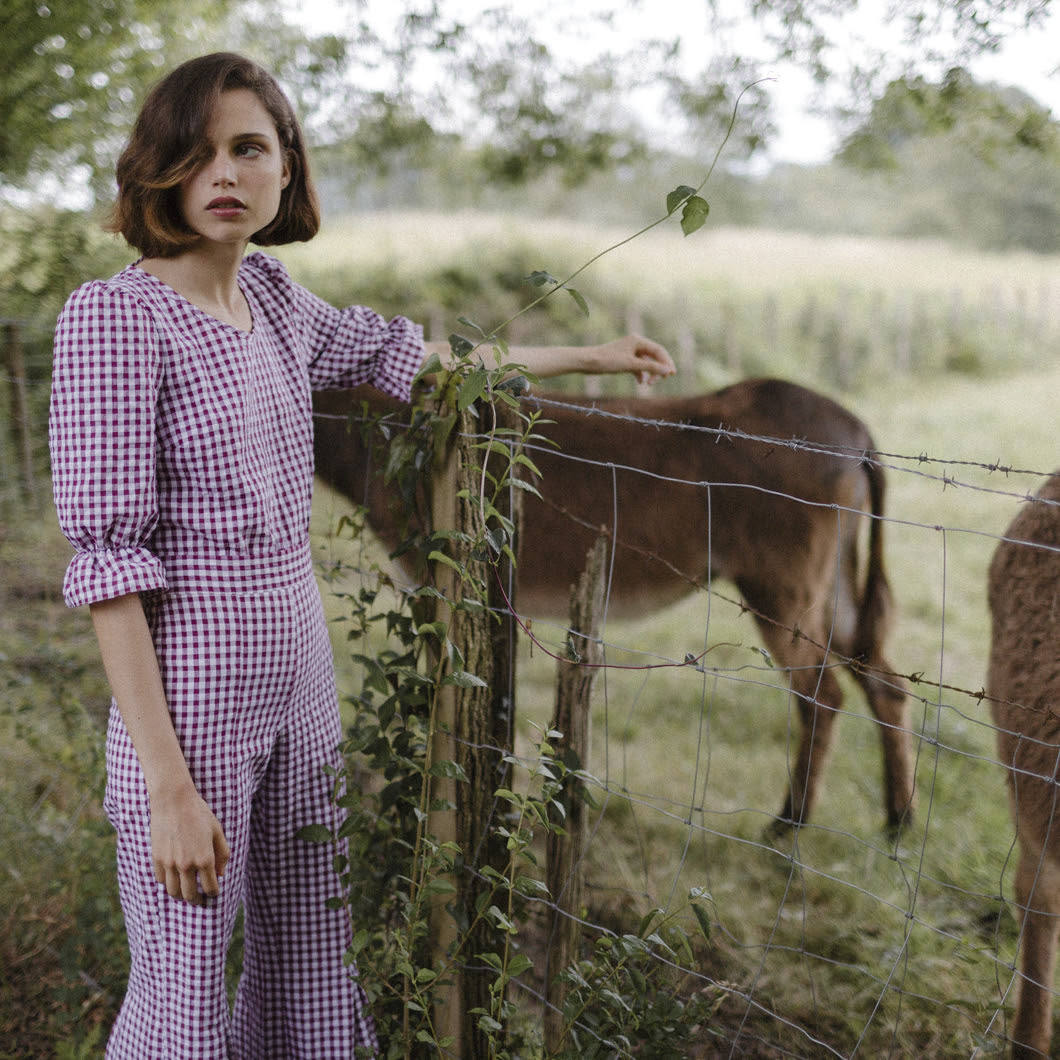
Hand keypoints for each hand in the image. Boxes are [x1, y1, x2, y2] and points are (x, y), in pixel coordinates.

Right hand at [149, 782, 230, 904]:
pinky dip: (168, 883)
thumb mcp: (217, 831)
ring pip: (173, 892)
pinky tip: (174, 880)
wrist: (173, 801)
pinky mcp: (156, 858)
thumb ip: (222, 853)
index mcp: (205, 858)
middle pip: (190, 895)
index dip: (214, 893)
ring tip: (186, 894)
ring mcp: (169, 863)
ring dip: (181, 896)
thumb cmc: (199, 813)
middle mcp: (186, 864)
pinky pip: (161, 880)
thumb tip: (221, 874)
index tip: (214, 894)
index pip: (210, 887)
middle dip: (197, 900)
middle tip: (200, 900)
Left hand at [595, 334, 675, 384]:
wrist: (588, 362)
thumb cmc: (608, 361)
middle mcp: (635, 344)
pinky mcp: (624, 359)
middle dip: (659, 368)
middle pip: (654, 356)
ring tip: (649, 383)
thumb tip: (668, 370)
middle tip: (662, 380)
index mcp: (638, 340)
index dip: (667, 362)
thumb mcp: (631, 365)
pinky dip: (641, 374)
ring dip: (650, 372)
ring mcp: (630, 352)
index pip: (659, 350)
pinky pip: (638, 366)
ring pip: (646, 362)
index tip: (672, 374)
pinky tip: (641, 382)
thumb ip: (651, 367)